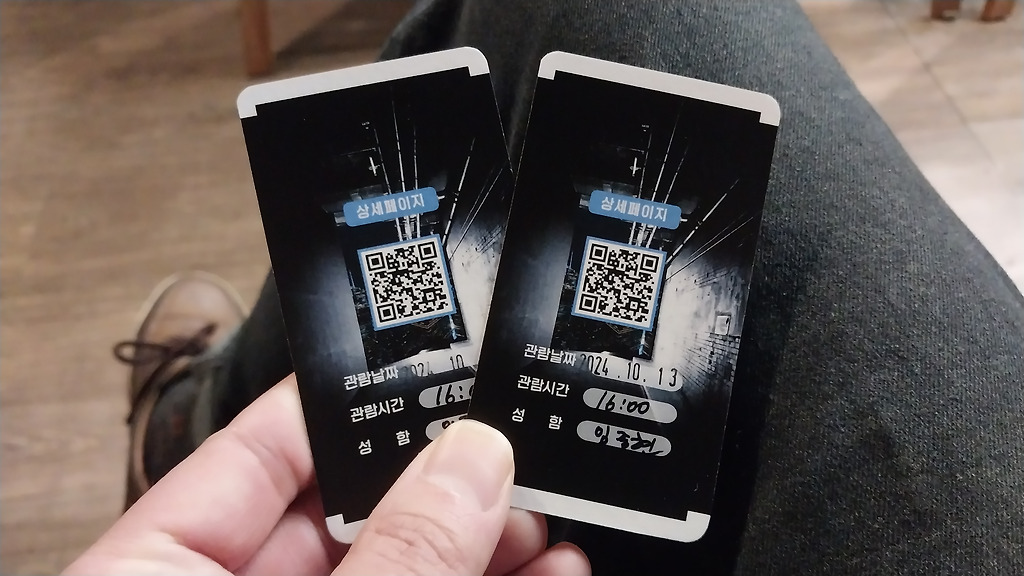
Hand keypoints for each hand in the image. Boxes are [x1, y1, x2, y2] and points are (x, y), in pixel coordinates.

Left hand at [64, 375, 589, 574]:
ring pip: (408, 573)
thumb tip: (471, 462)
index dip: (342, 404)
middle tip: (519, 453)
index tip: (423, 364)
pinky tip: (549, 575)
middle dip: (447, 486)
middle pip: (348, 517)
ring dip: (489, 549)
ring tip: (555, 521)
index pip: (250, 456)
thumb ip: (393, 556)